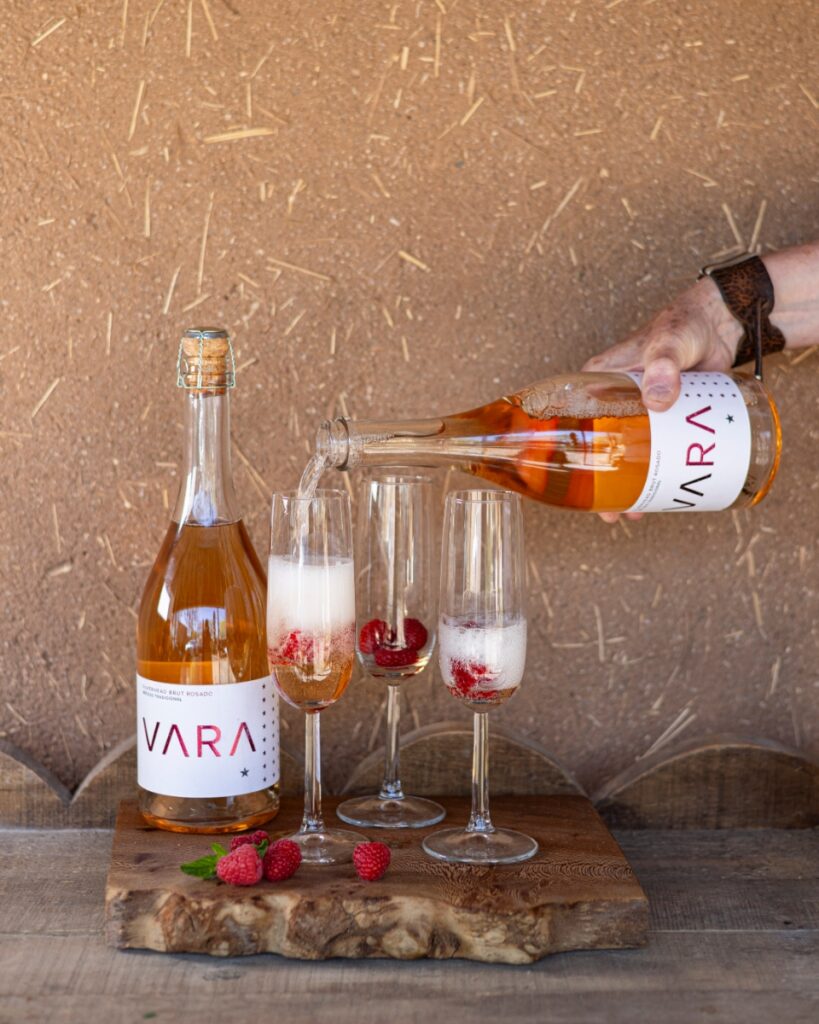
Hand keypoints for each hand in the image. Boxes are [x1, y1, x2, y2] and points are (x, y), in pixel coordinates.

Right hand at [582, 276, 741, 522]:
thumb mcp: (668, 344)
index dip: (569, 451)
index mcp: (598, 380)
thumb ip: (662, 367)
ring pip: (626, 455)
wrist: (722, 324)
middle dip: (602, 483)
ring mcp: (639, 413)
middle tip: (611, 510)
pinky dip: (655, 474)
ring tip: (635, 511)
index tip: (570, 479)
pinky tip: (660, 494)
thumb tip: (658, 400)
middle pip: (598, 447)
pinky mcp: (665, 420)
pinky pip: (654, 452)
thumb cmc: (685, 325)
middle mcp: (612, 400)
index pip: (571, 419)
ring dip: (629, 485)